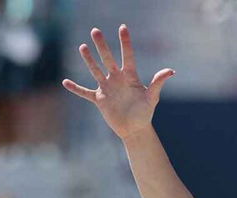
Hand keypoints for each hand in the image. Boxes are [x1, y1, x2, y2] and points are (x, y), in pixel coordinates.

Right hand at [62, 25, 174, 140]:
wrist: (135, 129)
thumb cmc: (145, 112)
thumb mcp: (152, 97)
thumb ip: (158, 82)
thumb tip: (171, 70)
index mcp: (130, 76)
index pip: (127, 56)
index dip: (125, 42)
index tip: (122, 28)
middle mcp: (117, 79)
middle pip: (108, 59)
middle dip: (102, 45)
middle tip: (95, 31)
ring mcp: (107, 88)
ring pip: (95, 70)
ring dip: (89, 60)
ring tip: (83, 47)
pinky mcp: (100, 99)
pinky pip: (85, 93)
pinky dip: (76, 88)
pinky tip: (65, 82)